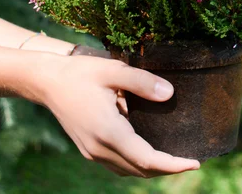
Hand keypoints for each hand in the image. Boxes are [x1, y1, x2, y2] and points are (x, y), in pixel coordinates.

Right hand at [35, 55, 199, 177]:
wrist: (46, 81)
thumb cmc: (79, 73)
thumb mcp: (113, 70)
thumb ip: (142, 81)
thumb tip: (169, 93)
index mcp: (108, 131)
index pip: (147, 159)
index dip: (173, 165)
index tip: (195, 162)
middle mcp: (99, 148)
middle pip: (140, 170)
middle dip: (168, 169)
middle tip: (192, 161)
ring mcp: (92, 151)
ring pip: (128, 171)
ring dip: (153, 169)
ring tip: (175, 159)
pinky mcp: (88, 149)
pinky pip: (118, 165)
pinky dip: (137, 164)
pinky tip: (149, 153)